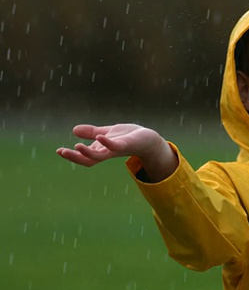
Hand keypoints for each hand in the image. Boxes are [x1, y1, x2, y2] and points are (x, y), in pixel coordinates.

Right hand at [56, 124, 177, 180]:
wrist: (149, 140)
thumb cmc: (129, 137)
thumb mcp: (108, 133)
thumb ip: (92, 132)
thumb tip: (74, 130)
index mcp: (101, 150)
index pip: (84, 156)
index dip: (71, 155)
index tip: (59, 151)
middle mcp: (107, 153)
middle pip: (88, 159)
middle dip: (74, 157)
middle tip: (61, 152)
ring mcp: (116, 150)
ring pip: (100, 156)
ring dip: (87, 152)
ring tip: (76, 146)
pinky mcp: (126, 145)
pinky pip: (115, 146)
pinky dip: (107, 143)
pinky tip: (100, 137)